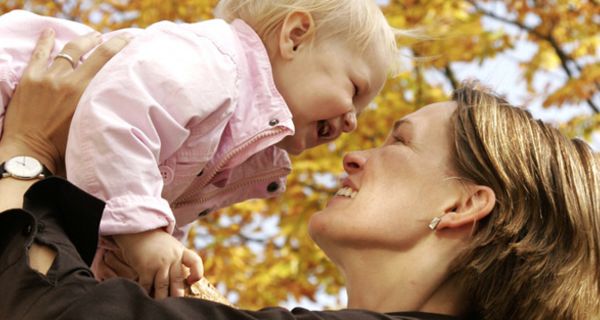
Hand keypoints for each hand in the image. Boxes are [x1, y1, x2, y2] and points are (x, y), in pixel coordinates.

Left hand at [0, 28, 130, 173]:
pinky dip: (46, 41)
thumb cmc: (64, 149)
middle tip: (119, 38)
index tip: (131, 41)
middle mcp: (67, 81)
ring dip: (83, 42)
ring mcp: (47, 78)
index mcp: (85, 93)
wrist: (29, 154)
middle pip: (92, 51)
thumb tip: (119, 98)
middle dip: (108, 41)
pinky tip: (51, 32)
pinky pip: (39, 54)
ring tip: (93, 37)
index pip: (107, 60)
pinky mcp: (30, 79)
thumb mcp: (90, 125)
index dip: (120, 46)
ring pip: (68, 51)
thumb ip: (102, 107)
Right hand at [113, 229, 203, 298]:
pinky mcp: (145, 267)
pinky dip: (147, 293)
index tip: (192, 281)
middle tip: (177, 306)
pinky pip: (147, 285)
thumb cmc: (155, 243)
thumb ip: (178, 261)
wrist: (137, 231)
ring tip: (163, 307)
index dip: (197, 272)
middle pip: (178, 280)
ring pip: (163, 286)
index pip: (195, 261)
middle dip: (178, 295)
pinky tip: (147, 297)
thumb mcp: (171, 247)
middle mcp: (172, 257)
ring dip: (162, 298)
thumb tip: (184, 282)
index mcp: (181, 252)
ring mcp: (159, 262)